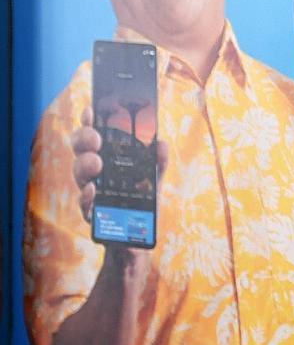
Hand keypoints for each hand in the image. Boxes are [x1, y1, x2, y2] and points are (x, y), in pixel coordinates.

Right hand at [72, 106, 165, 225]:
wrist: (136, 235)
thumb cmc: (141, 199)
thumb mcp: (154, 178)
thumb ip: (158, 161)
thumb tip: (161, 144)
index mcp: (108, 158)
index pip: (95, 135)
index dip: (90, 121)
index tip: (91, 110)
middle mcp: (95, 172)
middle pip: (81, 150)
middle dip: (84, 140)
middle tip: (95, 140)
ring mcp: (90, 191)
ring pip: (79, 174)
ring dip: (85, 165)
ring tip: (96, 163)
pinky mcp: (90, 212)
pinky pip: (84, 202)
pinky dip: (86, 196)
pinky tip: (93, 190)